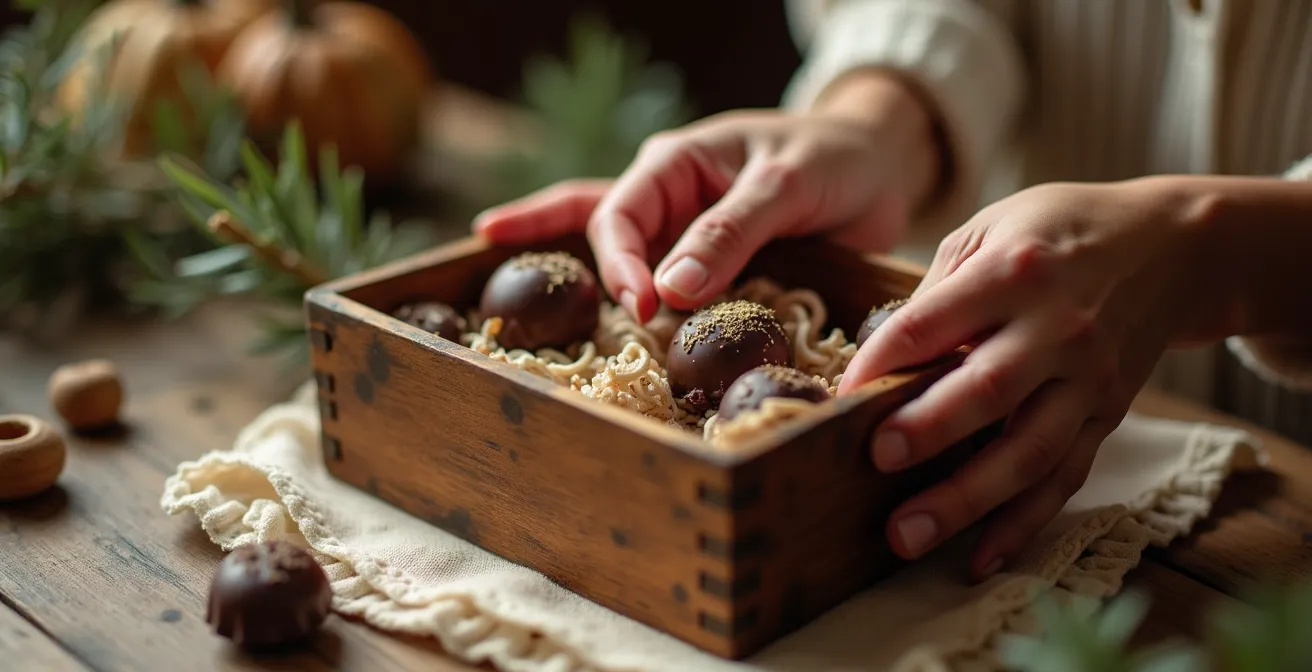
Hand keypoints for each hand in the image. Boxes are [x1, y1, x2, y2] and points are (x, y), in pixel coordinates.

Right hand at [474, 70, 941, 322]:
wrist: (881, 168)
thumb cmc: (834, 159)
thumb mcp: (785, 185)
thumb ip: (730, 233)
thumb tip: (670, 291)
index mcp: (674, 163)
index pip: (619, 214)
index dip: (620, 265)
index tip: (644, 308)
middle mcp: (668, 198)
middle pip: (599, 233)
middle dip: (577, 269)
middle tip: (554, 314)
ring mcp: (686, 235)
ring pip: (622, 261)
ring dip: (594, 289)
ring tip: (535, 312)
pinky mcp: (713, 269)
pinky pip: (670, 293)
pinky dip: (647, 314)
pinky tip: (617, 334)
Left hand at [839, 179, 1220, 580]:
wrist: (1170, 247)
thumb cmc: (1057, 233)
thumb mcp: (991, 229)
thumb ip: (938, 290)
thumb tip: (878, 357)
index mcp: (1015, 271)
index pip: (935, 321)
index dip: (884, 359)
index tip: (841, 395)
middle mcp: (1058, 329)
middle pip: (990, 388)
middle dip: (931, 429)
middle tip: (877, 458)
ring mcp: (1088, 379)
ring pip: (1028, 450)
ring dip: (967, 499)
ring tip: (906, 535)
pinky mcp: (1106, 416)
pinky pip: (1064, 478)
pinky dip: (1023, 523)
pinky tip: (979, 559)